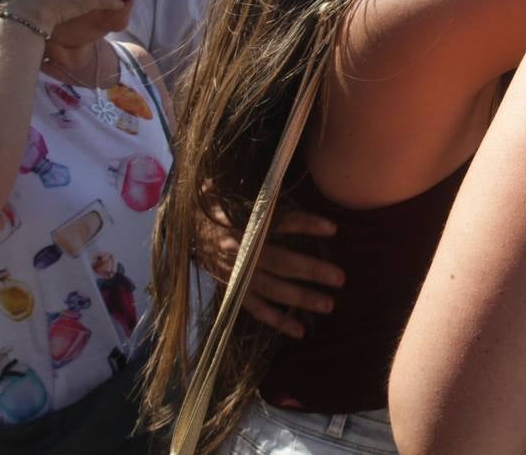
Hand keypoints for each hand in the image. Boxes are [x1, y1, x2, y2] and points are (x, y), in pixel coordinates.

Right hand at [198, 206, 344, 338]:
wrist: (185, 227)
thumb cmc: (220, 207)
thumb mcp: (240, 195)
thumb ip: (268, 199)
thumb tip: (302, 193)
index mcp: (239, 221)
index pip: (278, 222)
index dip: (305, 224)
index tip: (333, 228)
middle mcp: (237, 250)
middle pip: (278, 261)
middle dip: (310, 270)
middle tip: (340, 278)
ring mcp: (234, 274)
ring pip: (270, 289)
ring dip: (300, 298)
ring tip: (328, 304)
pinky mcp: (232, 290)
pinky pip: (256, 309)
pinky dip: (277, 321)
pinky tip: (300, 331)